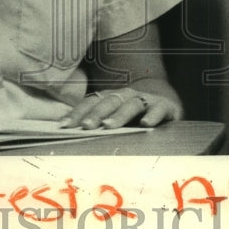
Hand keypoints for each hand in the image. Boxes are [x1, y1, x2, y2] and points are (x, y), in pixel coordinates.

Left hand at [58, 87, 181, 129]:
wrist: (165, 101)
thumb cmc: (133, 115)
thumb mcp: (115, 117)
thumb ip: (97, 124)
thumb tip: (67, 133)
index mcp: (111, 97)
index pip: (91, 102)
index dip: (77, 113)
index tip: (64, 126)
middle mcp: (126, 95)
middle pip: (109, 102)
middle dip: (96, 114)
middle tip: (86, 126)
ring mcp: (145, 99)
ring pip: (131, 104)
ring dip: (119, 115)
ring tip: (109, 126)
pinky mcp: (164, 106)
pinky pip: (158, 109)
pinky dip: (153, 115)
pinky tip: (146, 124)